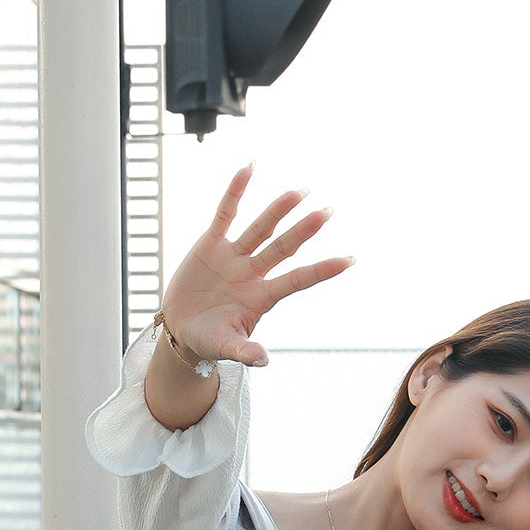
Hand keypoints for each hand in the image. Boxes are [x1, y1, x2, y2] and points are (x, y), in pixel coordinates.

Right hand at [157, 164, 353, 367]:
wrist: (180, 328)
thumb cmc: (208, 340)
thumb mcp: (225, 348)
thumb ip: (244, 352)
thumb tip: (264, 361)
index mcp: (261, 297)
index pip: (297, 280)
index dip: (321, 270)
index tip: (349, 260)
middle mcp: (253, 273)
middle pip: (283, 247)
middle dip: (304, 231)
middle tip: (327, 212)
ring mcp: (234, 256)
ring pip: (261, 228)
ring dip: (279, 209)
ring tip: (300, 192)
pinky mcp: (211, 244)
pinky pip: (225, 213)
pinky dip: (236, 191)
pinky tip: (250, 168)